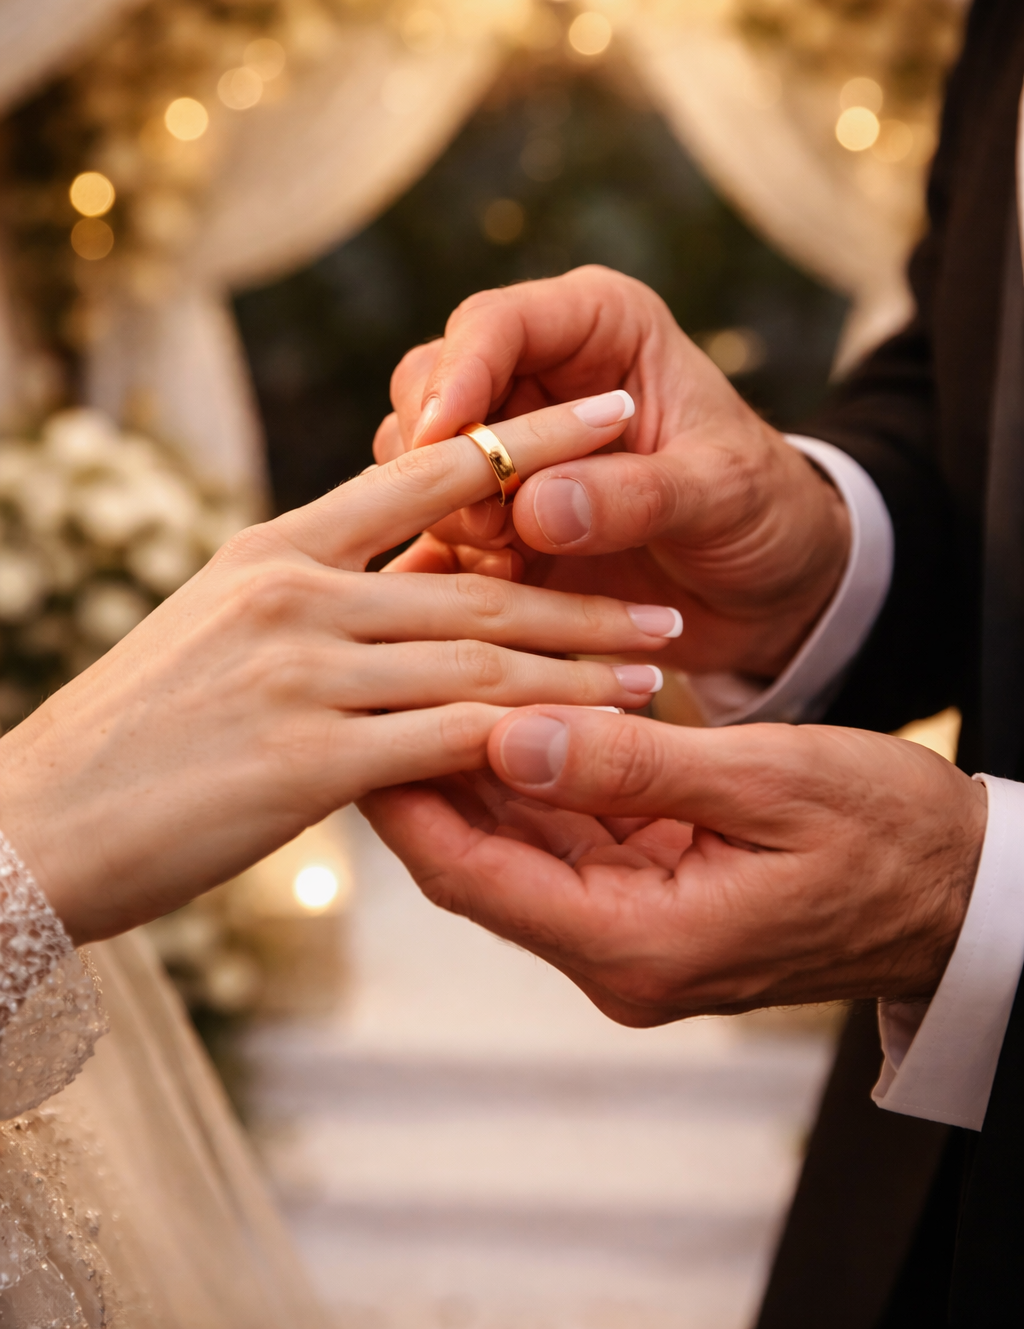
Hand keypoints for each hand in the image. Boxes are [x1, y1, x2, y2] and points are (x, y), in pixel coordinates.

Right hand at [0, 393, 679, 944]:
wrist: (32, 824)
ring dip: (581, 666)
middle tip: (666, 602)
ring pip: (480, 656)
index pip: (423, 476)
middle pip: (476, 582)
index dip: (529, 441)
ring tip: (656, 669)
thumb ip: (304, 601)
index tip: (608, 418)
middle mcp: (291, 593)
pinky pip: (451, 739)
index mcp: (271, 548)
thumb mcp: (212, 631)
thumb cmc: (129, 738)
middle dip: (585, 593)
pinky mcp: (305, 760)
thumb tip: (384, 592)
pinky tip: (594, 744)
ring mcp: (299, 672)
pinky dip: (533, 737)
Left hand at [362, 709, 986, 1022]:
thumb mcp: (768, 785)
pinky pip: (562, 836)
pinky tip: (505, 705)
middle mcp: (616, 953)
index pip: (475, 874)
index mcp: (637, 945)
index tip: (358, 716)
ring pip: (514, 843)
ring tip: (424, 673)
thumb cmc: (887, 837)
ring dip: (474, 763)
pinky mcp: (647, 898)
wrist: (960, 893)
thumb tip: (512, 734)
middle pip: (478, 860)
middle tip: (373, 676)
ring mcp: (629, 928)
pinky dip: (532, 772)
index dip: (405, 797)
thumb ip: (636, 764)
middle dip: (424, 770)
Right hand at [377, 266, 849, 677]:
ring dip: (449, 519)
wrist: (773, 589)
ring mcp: (508, 453)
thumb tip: (533, 508)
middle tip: (487, 526)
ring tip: (511, 564)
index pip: (495, 324)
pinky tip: (483, 603)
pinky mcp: (496, 521)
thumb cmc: (766, 513)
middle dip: (444, 460)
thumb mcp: (724, 496)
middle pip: (431, 389)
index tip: (443, 435)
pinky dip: (446, 569)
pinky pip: (435, 534)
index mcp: (596, 328)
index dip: (457, 375)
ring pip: (420, 466)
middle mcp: (537, 377)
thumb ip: (637, 496)